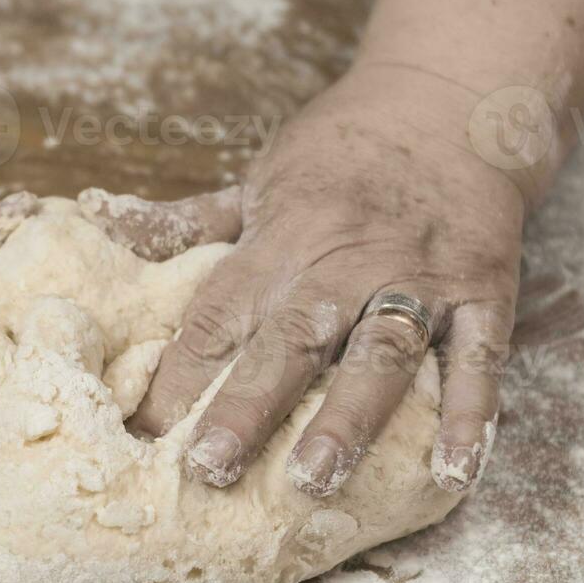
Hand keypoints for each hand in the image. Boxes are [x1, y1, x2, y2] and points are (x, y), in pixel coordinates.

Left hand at [107, 66, 523, 495]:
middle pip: (291, 339)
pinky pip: (478, 359)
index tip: (143, 438)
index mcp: (279, 239)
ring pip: (381, 353)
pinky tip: (451, 472)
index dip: (176, 377)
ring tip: (315, 480)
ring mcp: (419, 278)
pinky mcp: (484, 291)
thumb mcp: (257, 178)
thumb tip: (99, 226)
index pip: (217, 316)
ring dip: (348, 419)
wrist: (452, 102)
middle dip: (247, 406)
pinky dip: (469, 415)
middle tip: (210, 469)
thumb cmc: (339, 154)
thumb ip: (189, 225)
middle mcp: (344, 261)